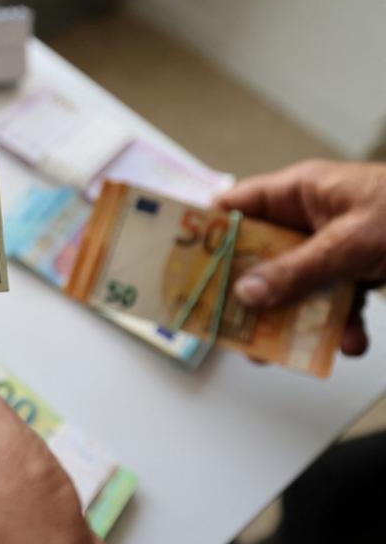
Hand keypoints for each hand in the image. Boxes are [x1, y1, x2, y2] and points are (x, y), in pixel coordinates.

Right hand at [217, 160, 385, 355]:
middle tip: (228, 323)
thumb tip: (247, 292)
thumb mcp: (353, 241)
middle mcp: (311, 219)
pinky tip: (350, 343)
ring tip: (286, 350)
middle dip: (248, 292)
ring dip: (296, 319)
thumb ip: (299, 268)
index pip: (235, 206)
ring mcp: (335, 248)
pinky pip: (335, 304)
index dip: (205, 233)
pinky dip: (340, 327)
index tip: (182, 267)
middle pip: (259, 256)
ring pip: (295, 287)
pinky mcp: (361, 274)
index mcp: (300, 192)